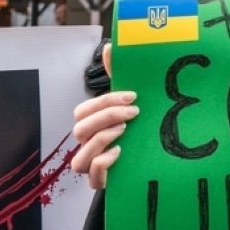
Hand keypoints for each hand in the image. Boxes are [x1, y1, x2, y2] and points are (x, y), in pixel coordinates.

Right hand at [72, 43, 138, 189]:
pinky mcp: (102, 182)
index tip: (133, 96)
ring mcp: (93, 166)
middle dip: (105, 117)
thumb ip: (118, 76)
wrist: (150, 165)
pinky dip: (102, 164)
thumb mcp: (129, 104)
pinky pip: (91, 177)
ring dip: (101, 140)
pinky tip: (119, 153)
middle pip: (79, 129)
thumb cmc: (135, 131)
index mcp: (91, 125)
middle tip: (133, 112)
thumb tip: (111, 46)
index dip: (105, 102)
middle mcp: (87, 145)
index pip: (84, 110)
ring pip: (79, 157)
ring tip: (124, 132)